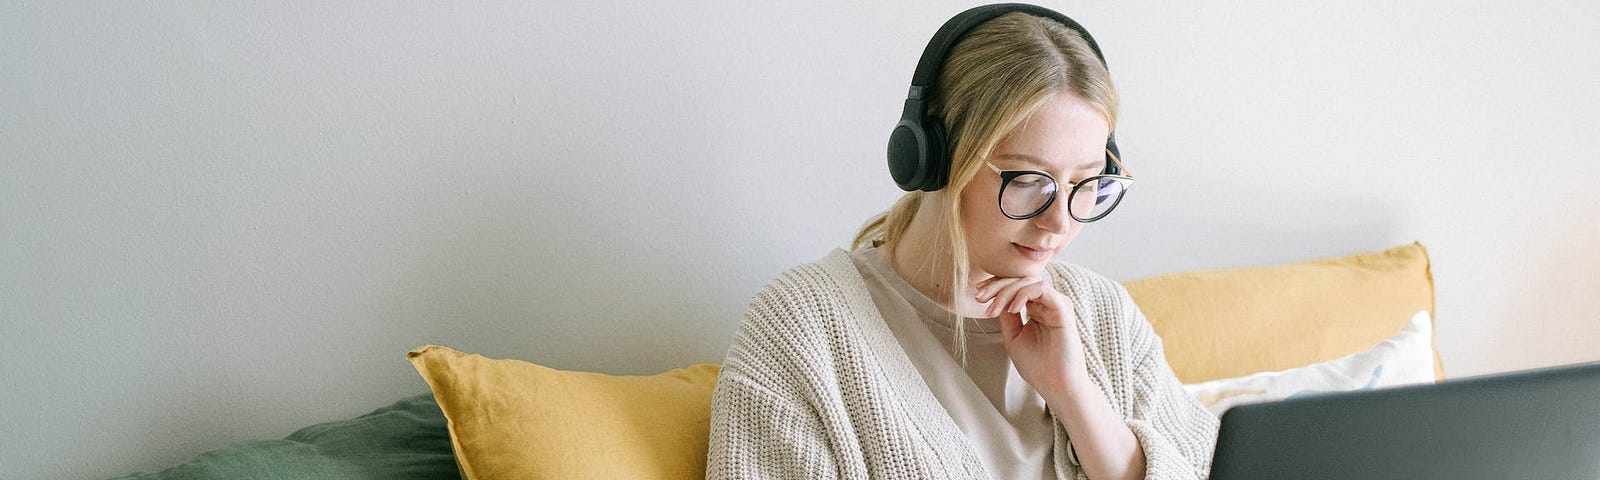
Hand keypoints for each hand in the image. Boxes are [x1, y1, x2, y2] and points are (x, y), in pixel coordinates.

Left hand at [974, 272, 1087, 396]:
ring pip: (1029, 281)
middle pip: (1021, 279)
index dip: (996, 286)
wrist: (1056, 385)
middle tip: (980, 298)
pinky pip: (1041, 288)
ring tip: (994, 309)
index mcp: (1037, 309)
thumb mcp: (1013, 337)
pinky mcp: (1063, 308)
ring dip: (1006, 291)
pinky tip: (1012, 309)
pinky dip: (1022, 294)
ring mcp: (1056, 304)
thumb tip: (996, 297)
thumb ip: (1007, 316)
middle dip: (997, 285)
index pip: (1016, 286)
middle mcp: (1047, 304)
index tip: (978, 295)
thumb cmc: (1037, 366)